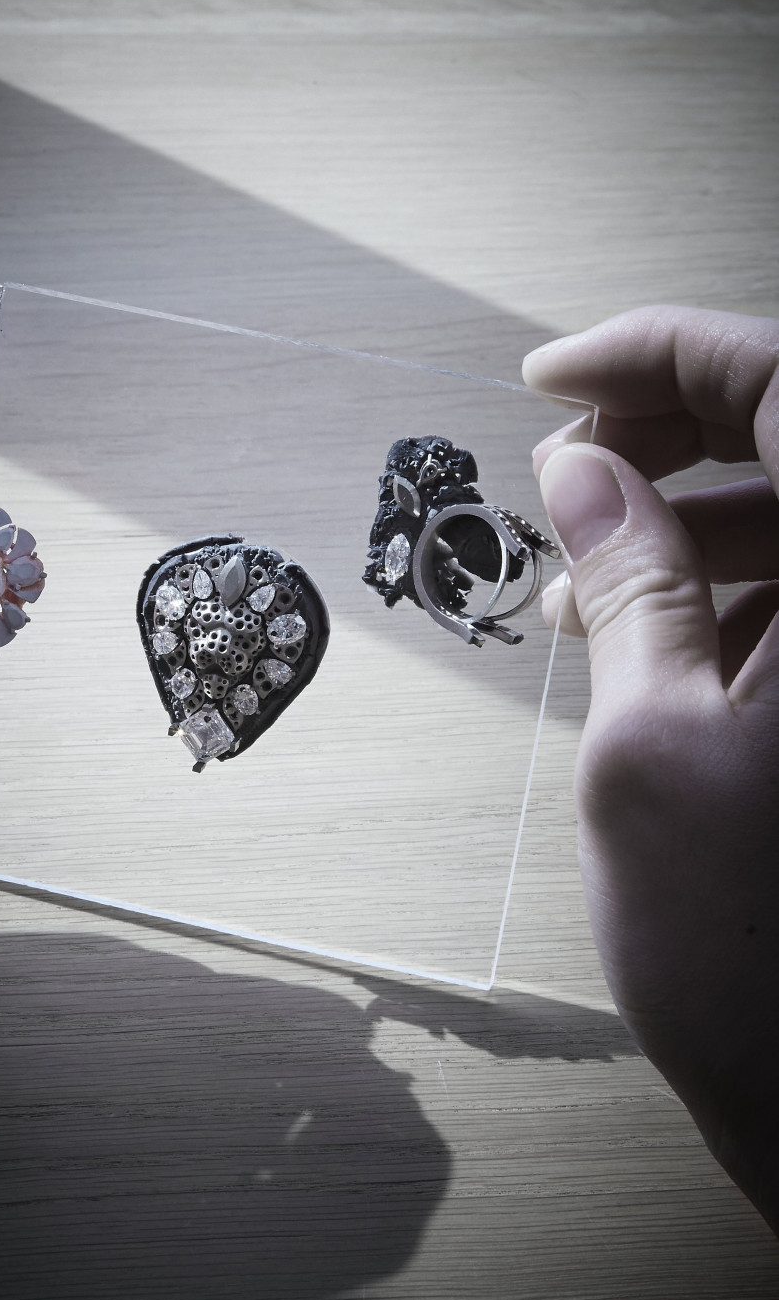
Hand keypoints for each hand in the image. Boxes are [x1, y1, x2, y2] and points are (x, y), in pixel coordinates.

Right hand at [523, 305, 778, 1230]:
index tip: (550, 379)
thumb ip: (633, 581)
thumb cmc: (749, 948)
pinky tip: (629, 635)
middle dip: (666, 425)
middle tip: (559, 459)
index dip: (664, 350)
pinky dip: (712, 589)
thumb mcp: (653, 743)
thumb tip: (583, 465)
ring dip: (681, 516)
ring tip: (574, 575)